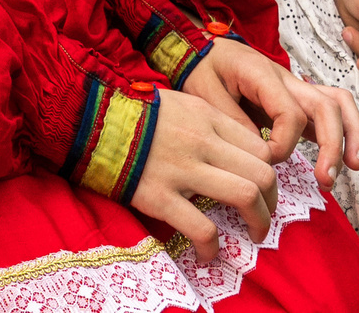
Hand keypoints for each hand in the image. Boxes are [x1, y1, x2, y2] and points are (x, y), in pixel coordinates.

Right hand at [130, 85, 277, 260]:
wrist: (87, 120)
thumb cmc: (131, 113)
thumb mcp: (178, 104)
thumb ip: (209, 123)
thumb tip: (236, 149)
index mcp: (206, 118)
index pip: (261, 148)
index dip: (269, 172)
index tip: (262, 188)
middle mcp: (201, 142)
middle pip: (262, 173)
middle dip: (271, 202)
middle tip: (263, 216)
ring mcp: (182, 170)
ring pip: (245, 196)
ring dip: (258, 222)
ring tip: (252, 235)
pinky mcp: (159, 196)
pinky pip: (202, 227)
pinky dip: (212, 247)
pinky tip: (209, 253)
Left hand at [183, 38, 358, 190]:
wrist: (200, 48)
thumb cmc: (201, 68)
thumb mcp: (203, 92)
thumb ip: (232, 120)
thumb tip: (261, 152)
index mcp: (262, 74)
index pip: (291, 114)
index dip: (284, 144)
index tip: (265, 160)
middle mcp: (286, 78)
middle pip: (326, 106)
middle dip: (333, 144)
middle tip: (326, 180)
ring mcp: (295, 87)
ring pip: (337, 104)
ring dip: (350, 135)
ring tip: (353, 168)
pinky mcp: (296, 98)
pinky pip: (330, 109)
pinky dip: (343, 130)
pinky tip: (345, 156)